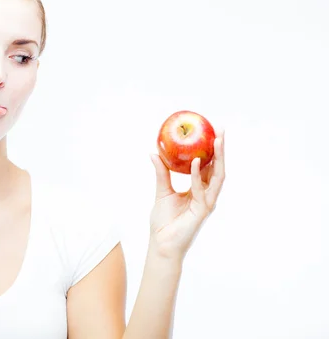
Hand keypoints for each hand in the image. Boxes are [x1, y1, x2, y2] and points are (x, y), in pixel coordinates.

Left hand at [148, 130, 225, 260]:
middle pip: (218, 168)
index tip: (212, 131)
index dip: (212, 150)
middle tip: (220, 130)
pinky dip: (198, 175)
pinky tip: (195, 162)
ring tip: (216, 140)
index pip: (208, 166)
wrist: (161, 244)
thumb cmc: (163, 221)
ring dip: (218, 158)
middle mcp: (206, 194)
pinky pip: (201, 189)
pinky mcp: (202, 210)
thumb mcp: (162, 191)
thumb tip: (154, 152)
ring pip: (217, 177)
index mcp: (198, 189)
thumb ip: (162, 172)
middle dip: (221, 150)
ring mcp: (207, 202)